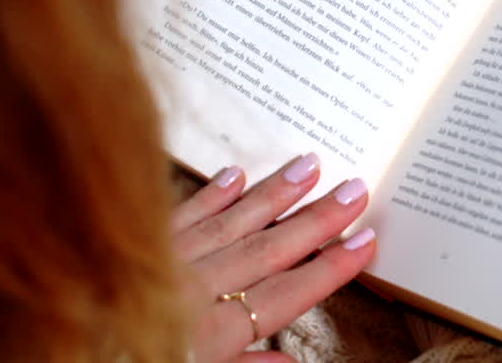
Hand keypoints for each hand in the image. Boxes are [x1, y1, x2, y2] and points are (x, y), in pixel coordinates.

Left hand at [171, 154, 375, 361]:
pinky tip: (235, 175)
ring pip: (230, 223)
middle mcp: (194, 291)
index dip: (328, 269)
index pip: (285, 295)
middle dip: (316, 219)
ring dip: (274, 195)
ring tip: (309, 166)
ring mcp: (165, 262)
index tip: (365, 241)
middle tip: (353, 190)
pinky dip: (210, 195)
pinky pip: (180, 215)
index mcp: (213, 334)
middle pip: (268, 250)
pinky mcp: (137, 245)